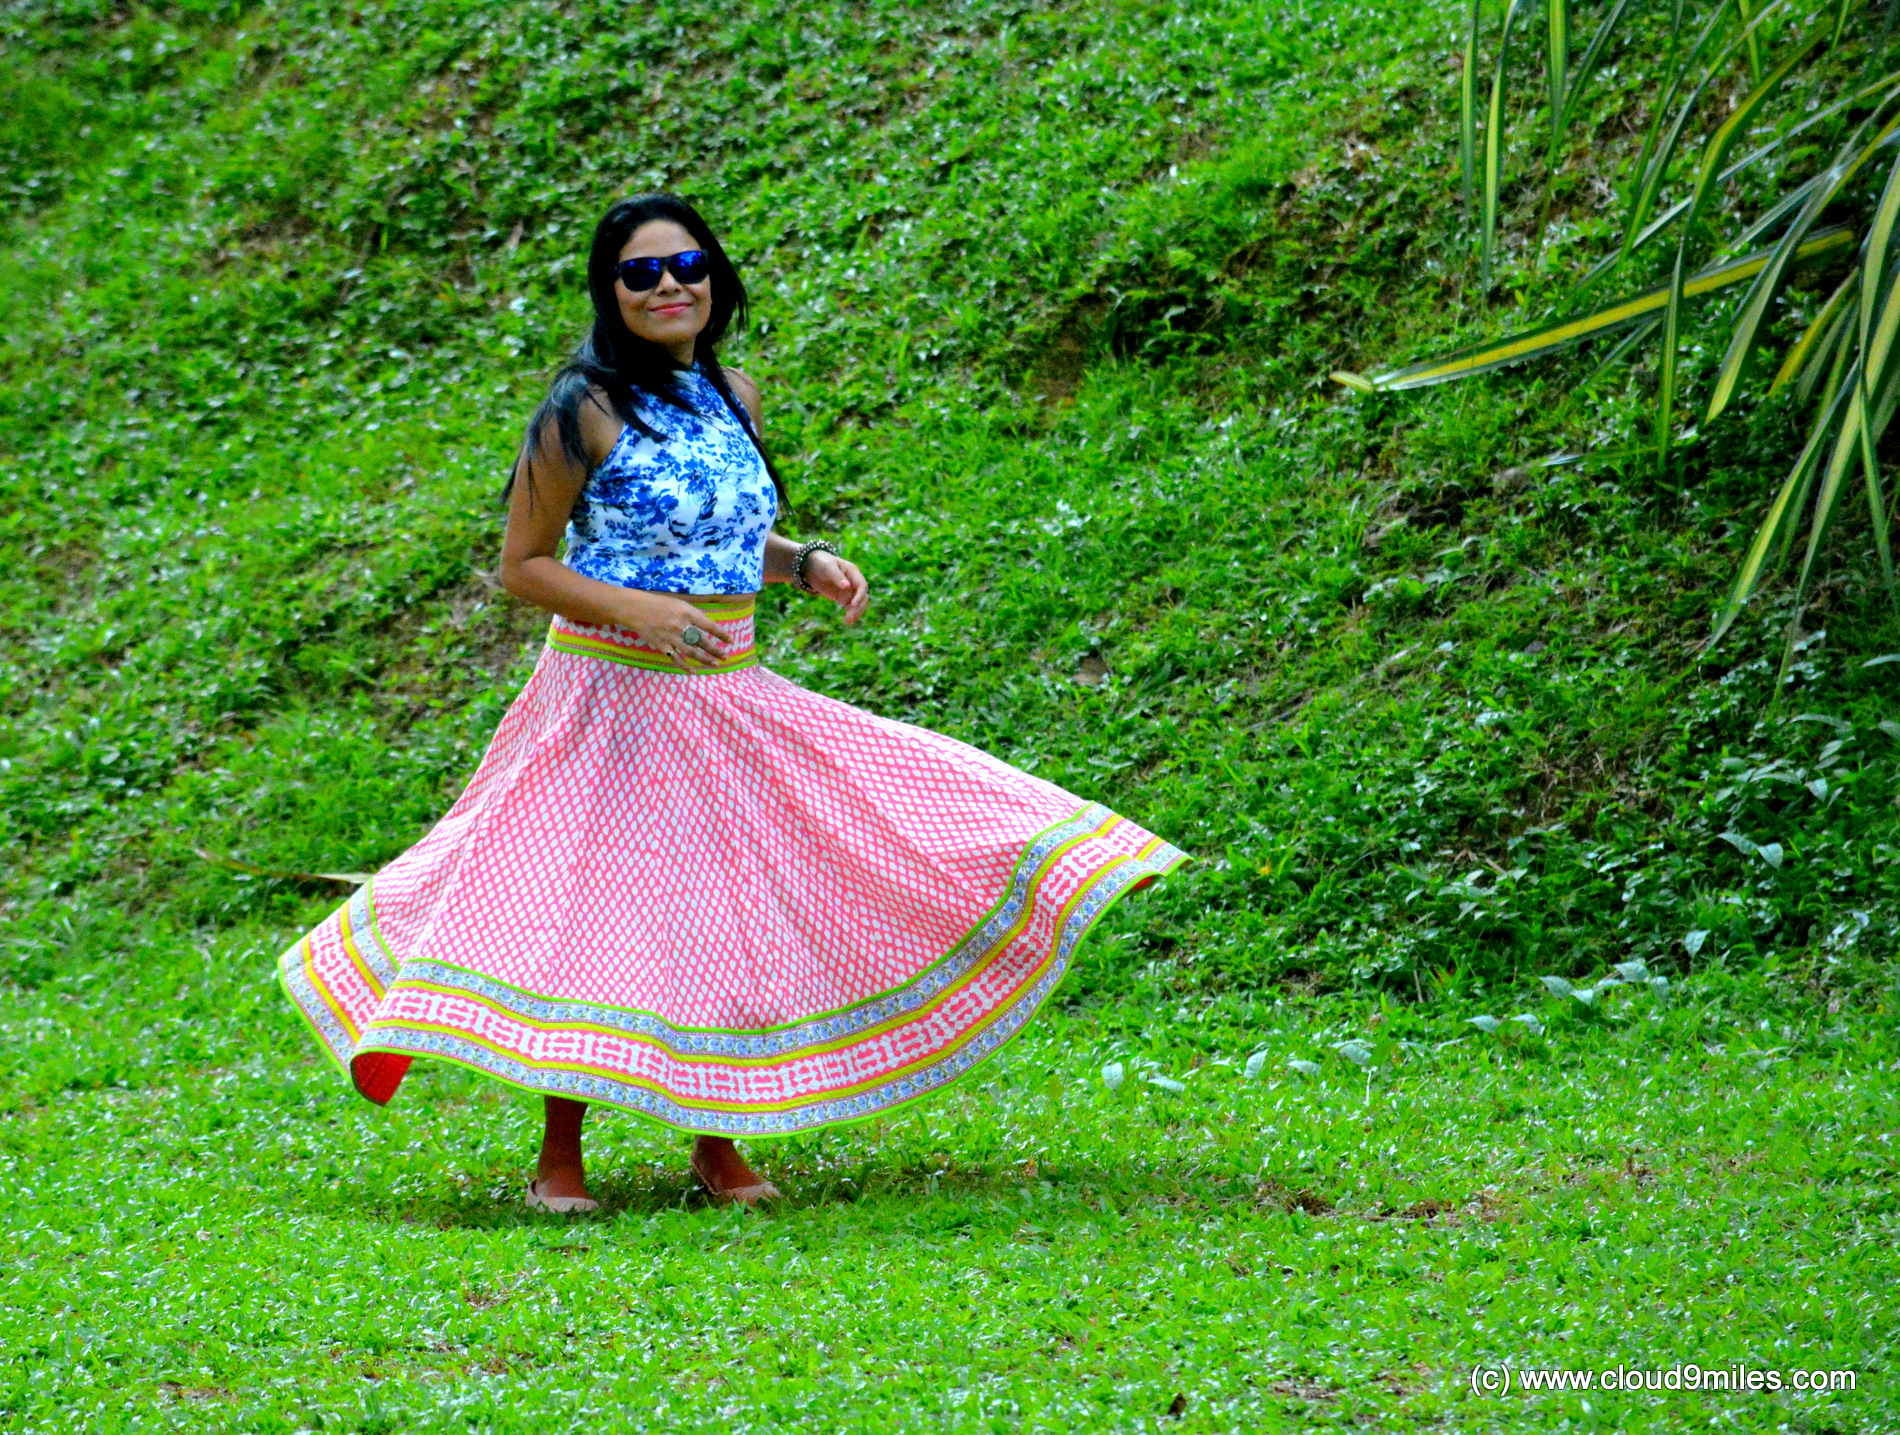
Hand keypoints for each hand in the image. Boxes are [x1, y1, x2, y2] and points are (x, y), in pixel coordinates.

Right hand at [616, 592, 735, 669]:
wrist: (635, 608)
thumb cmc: (659, 604)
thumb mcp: (679, 604)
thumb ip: (693, 615)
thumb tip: (708, 627)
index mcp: (687, 613)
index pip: (709, 625)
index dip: (721, 634)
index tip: (731, 641)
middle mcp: (681, 626)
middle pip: (702, 641)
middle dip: (716, 650)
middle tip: (726, 657)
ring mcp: (671, 637)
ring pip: (692, 652)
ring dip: (705, 659)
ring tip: (715, 665)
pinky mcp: (661, 645)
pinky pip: (676, 659)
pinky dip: (685, 666)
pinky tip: (694, 671)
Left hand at [803, 552, 869, 624]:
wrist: (810, 566)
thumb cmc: (821, 563)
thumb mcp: (828, 568)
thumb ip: (837, 576)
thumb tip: (847, 586)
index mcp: (853, 572)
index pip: (862, 586)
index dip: (860, 596)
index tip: (852, 605)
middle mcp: (854, 582)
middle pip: (863, 597)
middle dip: (858, 607)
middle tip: (850, 617)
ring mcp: (849, 590)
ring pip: (858, 604)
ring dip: (856, 613)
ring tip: (848, 621)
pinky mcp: (842, 598)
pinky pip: (850, 607)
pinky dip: (850, 614)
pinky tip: (847, 621)